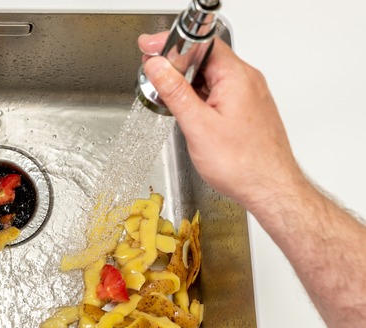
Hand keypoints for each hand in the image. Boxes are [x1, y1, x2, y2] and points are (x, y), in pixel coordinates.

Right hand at [138, 33, 302, 210]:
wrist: (270, 189)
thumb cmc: (243, 164)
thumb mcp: (197, 126)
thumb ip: (175, 92)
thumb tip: (158, 67)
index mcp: (237, 77)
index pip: (202, 44)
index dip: (173, 45)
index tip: (151, 50)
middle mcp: (247, 81)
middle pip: (206, 59)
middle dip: (177, 67)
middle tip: (154, 79)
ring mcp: (249, 95)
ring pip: (212, 77)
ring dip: (188, 86)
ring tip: (171, 103)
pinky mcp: (248, 110)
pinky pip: (220, 93)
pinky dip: (201, 98)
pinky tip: (191, 115)